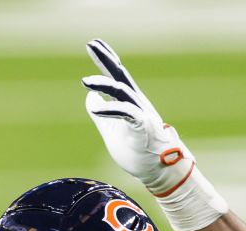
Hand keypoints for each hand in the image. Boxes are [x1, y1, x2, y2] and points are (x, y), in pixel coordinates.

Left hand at [82, 39, 194, 197]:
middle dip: (106, 59)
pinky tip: (96, 108)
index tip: (94, 44)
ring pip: (122, 92)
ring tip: (85, 81)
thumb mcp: (110, 131)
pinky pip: (126, 113)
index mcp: (130, 102)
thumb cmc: (138, 152)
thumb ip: (100, 114)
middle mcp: (136, 103)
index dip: (105, 59)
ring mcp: (141, 113)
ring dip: (103, 84)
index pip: (115, 76)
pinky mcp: (143, 126)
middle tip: (91, 43)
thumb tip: (91, 98)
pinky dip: (110, 110)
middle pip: (120, 75)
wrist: (160, 172)